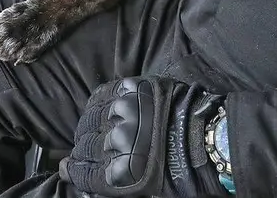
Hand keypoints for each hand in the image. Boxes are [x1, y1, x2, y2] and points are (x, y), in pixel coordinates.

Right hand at [60, 77, 227, 197]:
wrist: (208, 140)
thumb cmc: (182, 174)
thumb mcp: (146, 193)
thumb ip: (116, 185)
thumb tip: (94, 176)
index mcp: (120, 173)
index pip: (83, 173)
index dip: (73, 171)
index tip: (68, 167)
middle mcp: (117, 141)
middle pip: (85, 145)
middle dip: (81, 149)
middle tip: (82, 149)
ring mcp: (124, 111)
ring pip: (90, 118)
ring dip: (87, 125)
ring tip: (89, 128)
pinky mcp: (133, 89)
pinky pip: (103, 94)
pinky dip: (97, 102)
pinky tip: (97, 108)